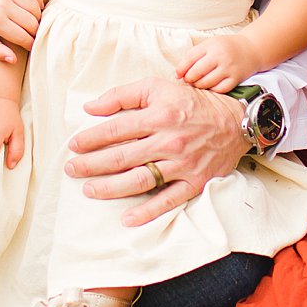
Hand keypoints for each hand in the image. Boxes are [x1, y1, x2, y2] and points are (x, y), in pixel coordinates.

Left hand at [0, 0, 42, 63]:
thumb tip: (14, 60)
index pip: (23, 36)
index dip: (30, 44)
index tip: (31, 46)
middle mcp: (2, 3)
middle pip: (32, 22)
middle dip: (35, 31)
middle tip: (32, 34)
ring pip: (34, 6)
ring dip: (38, 16)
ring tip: (33, 21)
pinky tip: (35, 6)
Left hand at [64, 77, 245, 226]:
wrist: (234, 121)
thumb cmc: (191, 102)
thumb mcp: (158, 87)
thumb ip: (122, 95)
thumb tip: (90, 107)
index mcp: (158, 115)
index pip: (114, 130)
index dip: (90, 139)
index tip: (73, 146)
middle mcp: (168, 141)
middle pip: (121, 157)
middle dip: (91, 165)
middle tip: (72, 170)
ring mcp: (181, 164)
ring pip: (139, 180)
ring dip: (110, 188)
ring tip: (90, 191)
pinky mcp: (194, 182)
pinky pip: (168, 200)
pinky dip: (148, 212)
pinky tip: (127, 219)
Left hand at [174, 33, 259, 92]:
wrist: (251, 49)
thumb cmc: (227, 47)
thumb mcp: (210, 44)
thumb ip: (194, 55)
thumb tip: (178, 73)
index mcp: (211, 45)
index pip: (190, 58)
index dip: (181, 69)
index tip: (178, 74)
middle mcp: (220, 56)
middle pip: (196, 72)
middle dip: (189, 79)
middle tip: (189, 80)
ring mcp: (229, 68)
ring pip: (206, 83)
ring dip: (199, 85)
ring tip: (199, 83)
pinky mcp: (236, 79)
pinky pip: (219, 90)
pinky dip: (212, 89)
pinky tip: (211, 85)